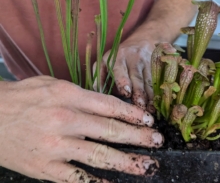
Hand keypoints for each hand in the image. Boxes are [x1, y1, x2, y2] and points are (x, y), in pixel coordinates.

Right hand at [0, 76, 162, 182]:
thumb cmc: (24, 96)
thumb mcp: (53, 84)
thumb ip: (80, 95)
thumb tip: (106, 106)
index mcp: (68, 96)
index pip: (110, 105)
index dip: (133, 113)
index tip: (148, 119)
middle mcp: (65, 119)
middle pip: (110, 130)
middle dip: (138, 137)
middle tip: (157, 140)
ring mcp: (56, 146)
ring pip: (99, 155)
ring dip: (126, 162)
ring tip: (146, 165)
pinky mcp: (45, 168)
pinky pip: (76, 177)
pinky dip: (97, 182)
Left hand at [95, 39, 154, 111]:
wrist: (140, 42)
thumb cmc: (117, 58)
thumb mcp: (105, 63)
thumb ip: (100, 78)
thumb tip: (98, 96)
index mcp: (117, 58)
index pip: (120, 69)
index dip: (124, 81)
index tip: (126, 93)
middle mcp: (133, 58)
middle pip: (137, 76)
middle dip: (139, 92)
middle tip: (140, 106)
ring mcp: (147, 62)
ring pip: (149, 80)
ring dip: (150, 96)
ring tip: (150, 109)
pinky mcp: (157, 65)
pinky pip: (158, 80)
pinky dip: (158, 93)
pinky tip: (158, 104)